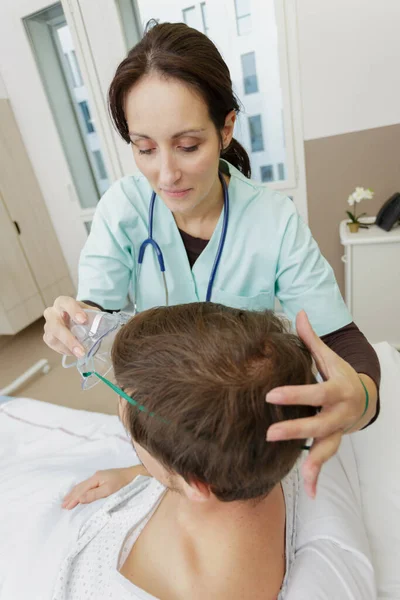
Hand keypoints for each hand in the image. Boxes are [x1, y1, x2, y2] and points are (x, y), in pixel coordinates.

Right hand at [43, 296, 97, 356]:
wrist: (74, 320)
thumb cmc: (81, 314)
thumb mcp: (89, 312)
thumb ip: (94, 315)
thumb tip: (101, 323)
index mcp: (62, 302)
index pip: (66, 303)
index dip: (74, 311)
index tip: (84, 320)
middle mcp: (52, 313)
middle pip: (55, 324)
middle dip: (68, 338)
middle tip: (81, 349)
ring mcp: (48, 326)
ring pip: (53, 337)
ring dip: (67, 347)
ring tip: (80, 354)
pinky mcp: (48, 337)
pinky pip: (54, 345)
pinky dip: (65, 350)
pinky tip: (74, 353)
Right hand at [62, 465, 148, 509]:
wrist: (136, 475)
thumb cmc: (124, 484)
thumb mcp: (109, 490)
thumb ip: (94, 495)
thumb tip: (79, 498)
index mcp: (96, 478)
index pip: (81, 490)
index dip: (73, 499)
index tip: (65, 508)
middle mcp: (96, 476)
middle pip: (80, 487)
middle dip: (71, 496)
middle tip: (62, 505)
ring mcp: (99, 477)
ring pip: (83, 485)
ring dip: (75, 492)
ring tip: (67, 499)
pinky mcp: (103, 479)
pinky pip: (88, 485)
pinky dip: (81, 490)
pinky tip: (81, 493)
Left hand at [266, 311, 374, 498]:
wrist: (364, 397)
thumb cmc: (339, 375)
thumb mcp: (328, 357)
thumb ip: (311, 339)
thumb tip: (298, 312)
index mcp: (336, 390)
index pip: (314, 392)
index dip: (295, 394)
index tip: (271, 395)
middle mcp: (339, 413)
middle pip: (318, 423)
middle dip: (296, 429)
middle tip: (269, 433)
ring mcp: (338, 430)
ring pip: (327, 447)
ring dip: (314, 462)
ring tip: (303, 478)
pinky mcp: (334, 442)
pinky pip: (327, 460)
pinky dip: (318, 476)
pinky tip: (309, 491)